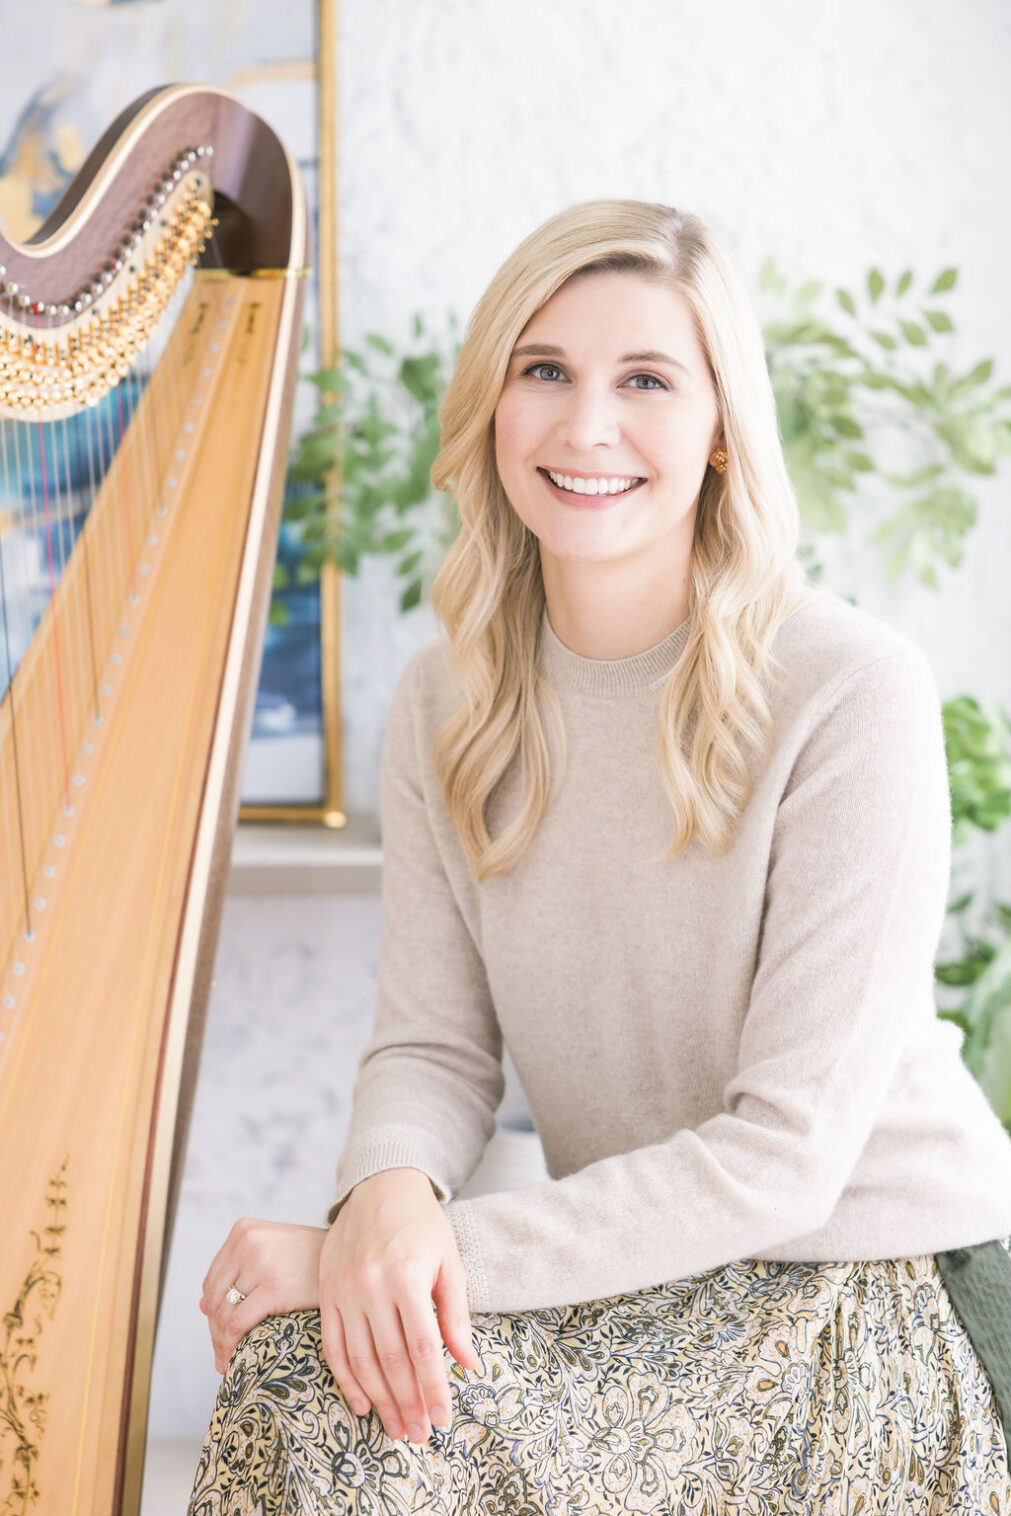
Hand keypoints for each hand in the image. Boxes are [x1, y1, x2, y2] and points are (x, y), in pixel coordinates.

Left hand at [199, 1218, 325, 1373]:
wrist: (350, 1258)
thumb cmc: (312, 1260)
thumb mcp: (273, 1252)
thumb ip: (238, 1272)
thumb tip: (200, 1306)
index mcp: (243, 1230)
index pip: (213, 1280)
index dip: (212, 1312)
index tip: (221, 1334)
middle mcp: (248, 1242)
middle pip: (214, 1298)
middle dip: (215, 1331)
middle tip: (222, 1355)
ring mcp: (261, 1263)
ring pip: (222, 1314)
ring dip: (221, 1343)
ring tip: (228, 1361)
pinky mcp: (274, 1287)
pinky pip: (237, 1324)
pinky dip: (232, 1346)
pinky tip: (238, 1359)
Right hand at [319, 1166, 479, 1444]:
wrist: (379, 1188)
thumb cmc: (422, 1226)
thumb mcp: (449, 1262)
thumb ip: (456, 1314)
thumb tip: (469, 1364)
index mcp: (407, 1276)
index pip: (422, 1347)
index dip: (433, 1387)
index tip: (443, 1418)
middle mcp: (371, 1285)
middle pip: (390, 1360)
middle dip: (407, 1403)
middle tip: (420, 1435)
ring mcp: (344, 1290)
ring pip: (360, 1360)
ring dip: (379, 1401)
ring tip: (396, 1428)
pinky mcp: (327, 1293)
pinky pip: (333, 1346)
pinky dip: (346, 1379)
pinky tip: (362, 1404)